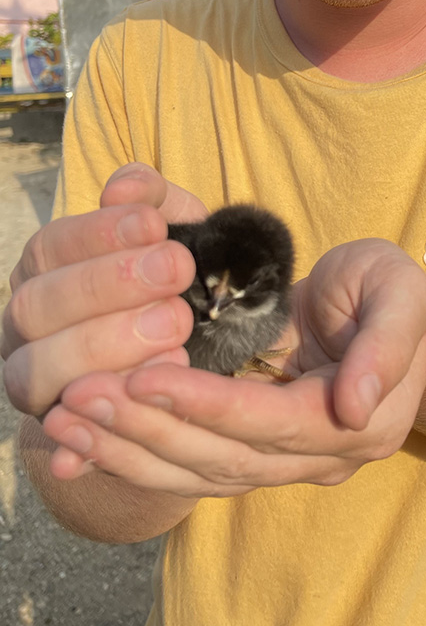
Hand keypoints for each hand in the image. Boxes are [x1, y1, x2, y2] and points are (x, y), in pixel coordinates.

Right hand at [2, 164, 203, 428]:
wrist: (202, 348)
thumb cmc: (179, 278)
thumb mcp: (176, 230)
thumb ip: (154, 199)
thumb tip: (125, 188)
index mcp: (45, 269)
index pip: (50, 247)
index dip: (98, 234)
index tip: (156, 225)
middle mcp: (24, 326)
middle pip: (35, 308)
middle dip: (106, 288)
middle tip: (174, 273)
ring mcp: (33, 384)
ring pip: (34, 372)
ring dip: (104, 349)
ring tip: (176, 328)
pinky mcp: (59, 435)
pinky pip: (63, 437)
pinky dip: (94, 427)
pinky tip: (143, 400)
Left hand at [41, 239, 425, 494]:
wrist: (382, 319)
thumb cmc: (390, 295)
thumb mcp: (402, 295)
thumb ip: (388, 345)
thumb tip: (356, 405)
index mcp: (361, 423)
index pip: (273, 424)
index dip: (208, 406)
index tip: (145, 378)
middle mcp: (321, 458)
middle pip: (225, 459)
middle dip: (150, 431)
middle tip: (81, 397)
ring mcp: (285, 464)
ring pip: (199, 474)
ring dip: (129, 451)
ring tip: (65, 420)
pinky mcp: (251, 455)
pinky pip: (190, 468)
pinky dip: (135, 457)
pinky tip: (84, 440)